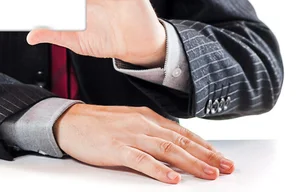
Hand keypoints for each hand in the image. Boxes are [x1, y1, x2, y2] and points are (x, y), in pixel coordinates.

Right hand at [53, 104, 234, 183]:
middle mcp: (143, 125)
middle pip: (181, 141)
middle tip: (227, 168)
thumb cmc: (99, 124)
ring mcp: (130, 135)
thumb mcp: (130, 122)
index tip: (222, 158)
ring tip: (209, 175)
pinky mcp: (116, 148)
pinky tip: (171, 179)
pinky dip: (158, 170)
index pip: (183, 133)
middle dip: (207, 156)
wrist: (69, 121)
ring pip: (167, 150)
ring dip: (191, 163)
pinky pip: (141, 160)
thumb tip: (174, 144)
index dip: (205, 146)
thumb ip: (151, 131)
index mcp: (148, 118)